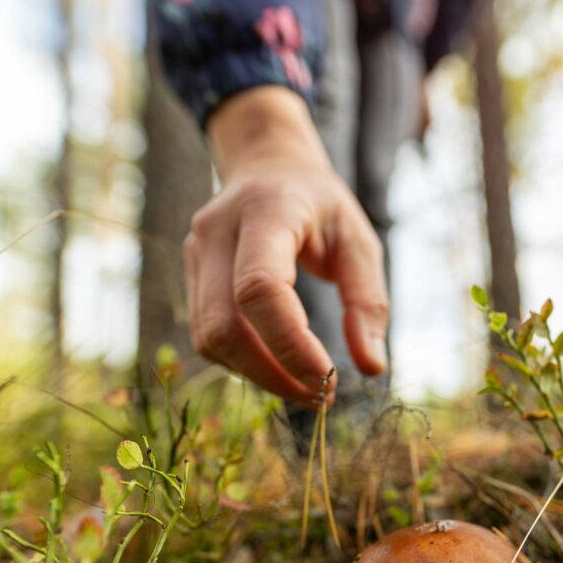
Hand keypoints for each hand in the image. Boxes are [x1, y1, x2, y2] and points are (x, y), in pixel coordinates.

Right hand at [185, 86, 388, 404]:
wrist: (267, 166)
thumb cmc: (321, 205)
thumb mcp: (360, 240)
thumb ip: (368, 301)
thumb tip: (371, 367)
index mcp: (265, 211)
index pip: (259, 288)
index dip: (290, 343)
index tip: (328, 378)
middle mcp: (216, 232)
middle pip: (223, 325)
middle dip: (272, 373)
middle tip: (321, 396)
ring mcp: (195, 254)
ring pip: (210, 338)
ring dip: (259, 375)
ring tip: (307, 386)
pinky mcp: (191, 277)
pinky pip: (209, 335)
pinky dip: (246, 362)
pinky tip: (283, 366)